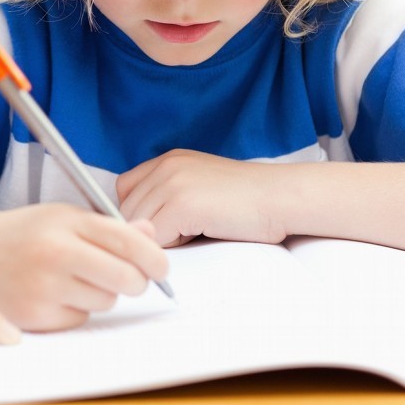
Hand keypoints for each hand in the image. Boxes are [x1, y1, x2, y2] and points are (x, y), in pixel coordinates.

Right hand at [0, 204, 167, 331]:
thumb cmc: (20, 233)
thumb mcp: (62, 217)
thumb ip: (106, 227)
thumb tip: (149, 235)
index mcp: (66, 222)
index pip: (128, 241)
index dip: (154, 258)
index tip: (161, 267)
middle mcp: (56, 253)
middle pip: (125, 279)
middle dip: (134, 281)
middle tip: (126, 277)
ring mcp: (45, 287)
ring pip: (105, 302)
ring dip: (100, 294)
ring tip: (72, 278)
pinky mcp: (35, 316)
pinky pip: (79, 319)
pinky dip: (74, 310)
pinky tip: (52, 293)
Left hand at [116, 150, 287, 246]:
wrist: (281, 197)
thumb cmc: (247, 200)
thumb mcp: (200, 185)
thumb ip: (167, 195)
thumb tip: (137, 226)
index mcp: (168, 159)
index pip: (124, 189)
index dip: (138, 212)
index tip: (162, 223)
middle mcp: (165, 166)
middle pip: (127, 210)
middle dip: (149, 228)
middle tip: (186, 230)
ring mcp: (172, 183)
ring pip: (139, 225)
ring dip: (163, 237)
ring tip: (196, 229)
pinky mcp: (182, 205)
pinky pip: (157, 238)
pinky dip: (175, 245)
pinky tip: (202, 232)